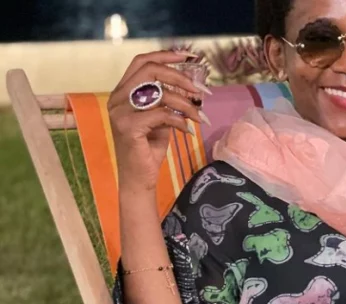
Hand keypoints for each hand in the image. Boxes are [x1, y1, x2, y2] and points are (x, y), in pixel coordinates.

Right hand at [108, 50, 209, 192]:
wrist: (139, 178)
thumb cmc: (149, 147)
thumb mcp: (161, 117)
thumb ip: (168, 98)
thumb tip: (192, 83)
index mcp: (122, 92)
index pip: (142, 62)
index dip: (166, 55)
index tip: (190, 57)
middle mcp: (116, 98)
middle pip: (151, 71)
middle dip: (180, 77)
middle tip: (200, 91)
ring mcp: (119, 112)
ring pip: (160, 94)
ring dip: (186, 104)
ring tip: (199, 117)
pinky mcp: (127, 127)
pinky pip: (161, 115)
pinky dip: (179, 121)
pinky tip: (187, 131)